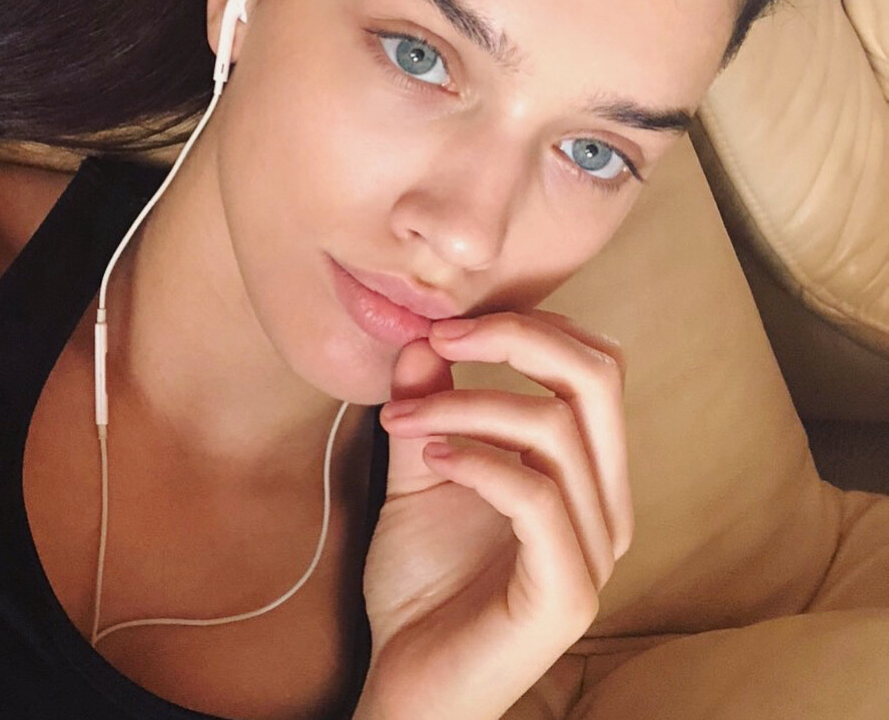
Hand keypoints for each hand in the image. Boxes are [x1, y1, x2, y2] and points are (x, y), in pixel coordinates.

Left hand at [355, 310, 632, 719]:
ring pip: (555, 429)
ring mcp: (593, 551)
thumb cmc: (424, 584)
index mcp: (587, 471)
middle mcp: (606, 504)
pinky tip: (431, 460)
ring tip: (403, 418)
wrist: (410, 687)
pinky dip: (478, 460)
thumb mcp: (423, 471)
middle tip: (440, 337)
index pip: (594, 364)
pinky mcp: (565, 593)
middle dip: (516, 337)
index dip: (527, 325)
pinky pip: (536, 497)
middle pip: (598, 377)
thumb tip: (424, 336)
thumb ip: (431, 406)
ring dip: (466, 404)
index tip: (447, 326)